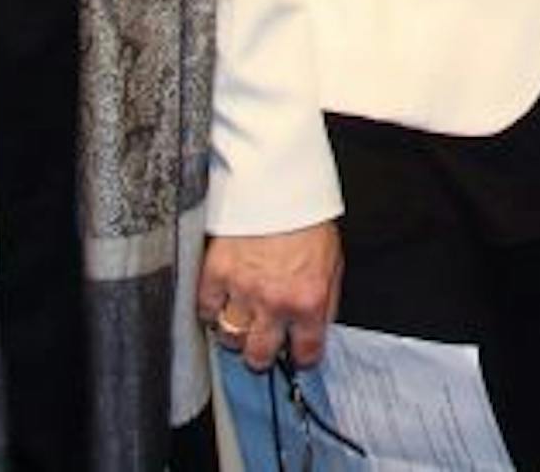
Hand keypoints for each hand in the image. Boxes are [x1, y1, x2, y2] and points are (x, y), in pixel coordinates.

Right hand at [199, 222, 342, 370]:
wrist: (279, 182)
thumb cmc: (308, 219)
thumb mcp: (333, 262)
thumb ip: (325, 300)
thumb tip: (315, 330)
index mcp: (309, 300)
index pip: (306, 353)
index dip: (301, 355)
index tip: (297, 352)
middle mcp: (274, 302)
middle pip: (258, 356)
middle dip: (261, 353)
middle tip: (262, 342)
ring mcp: (242, 289)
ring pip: (230, 336)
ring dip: (236, 330)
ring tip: (242, 318)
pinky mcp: (215, 272)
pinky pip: (206, 310)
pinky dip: (212, 308)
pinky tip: (223, 298)